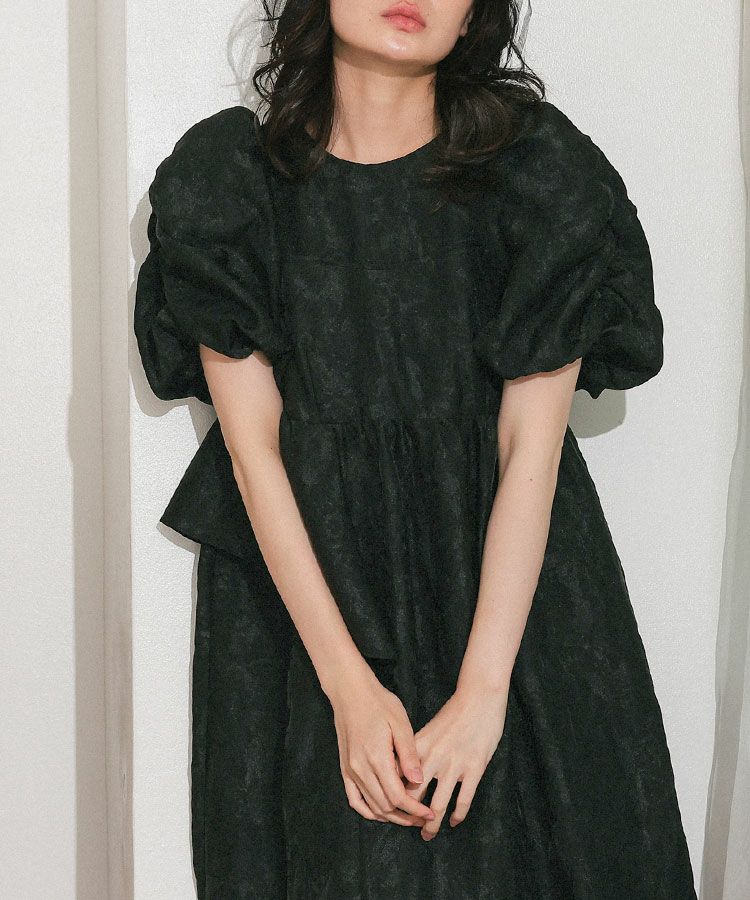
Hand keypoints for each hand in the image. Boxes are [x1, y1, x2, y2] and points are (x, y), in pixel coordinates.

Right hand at [327, 668, 436, 826]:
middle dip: (406, 816)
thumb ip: (409, 754)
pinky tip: (382, 813)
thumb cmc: (378, 703)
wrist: (349, 691)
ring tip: (408, 816)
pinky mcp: (344, 768)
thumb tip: (418, 781)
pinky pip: (355, 799)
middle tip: (424, 817)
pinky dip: (369, 811)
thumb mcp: (400, 723)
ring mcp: (350, 770)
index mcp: (376, 758)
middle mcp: (360, 769)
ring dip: (391, 816)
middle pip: (385, 806)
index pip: (397, 797)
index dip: (414, 809)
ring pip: (371, 806)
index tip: (429, 813)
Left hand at [406, 683, 507, 840]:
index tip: (392, 807)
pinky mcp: (474, 768)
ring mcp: (454, 764)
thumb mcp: (429, 728)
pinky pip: (464, 800)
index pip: (399, 777)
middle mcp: (434, 757)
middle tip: (407, 827)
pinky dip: (458, 815)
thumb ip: (416, 749)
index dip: (394, 795)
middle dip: (409, 816)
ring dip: (432, 823)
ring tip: (428, 833)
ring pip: (438, 804)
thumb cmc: (454, 711)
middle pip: (415, 795)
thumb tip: (403, 770)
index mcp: (419, 746)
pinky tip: (454, 821)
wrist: (479, 697)